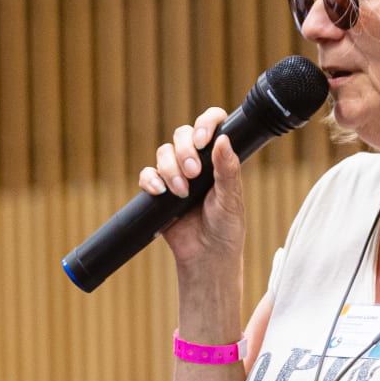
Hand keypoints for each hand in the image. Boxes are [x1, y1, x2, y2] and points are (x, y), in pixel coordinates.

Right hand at [137, 106, 245, 269]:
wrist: (206, 257)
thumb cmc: (226, 229)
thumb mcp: (231, 199)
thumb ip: (228, 170)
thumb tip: (224, 140)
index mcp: (218, 159)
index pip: (211, 125)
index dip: (205, 124)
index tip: (202, 141)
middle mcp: (197, 162)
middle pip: (182, 135)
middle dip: (184, 151)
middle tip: (194, 173)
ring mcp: (176, 175)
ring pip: (164, 152)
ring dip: (170, 169)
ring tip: (181, 192)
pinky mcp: (159, 191)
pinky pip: (148, 174)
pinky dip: (150, 180)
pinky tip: (159, 192)